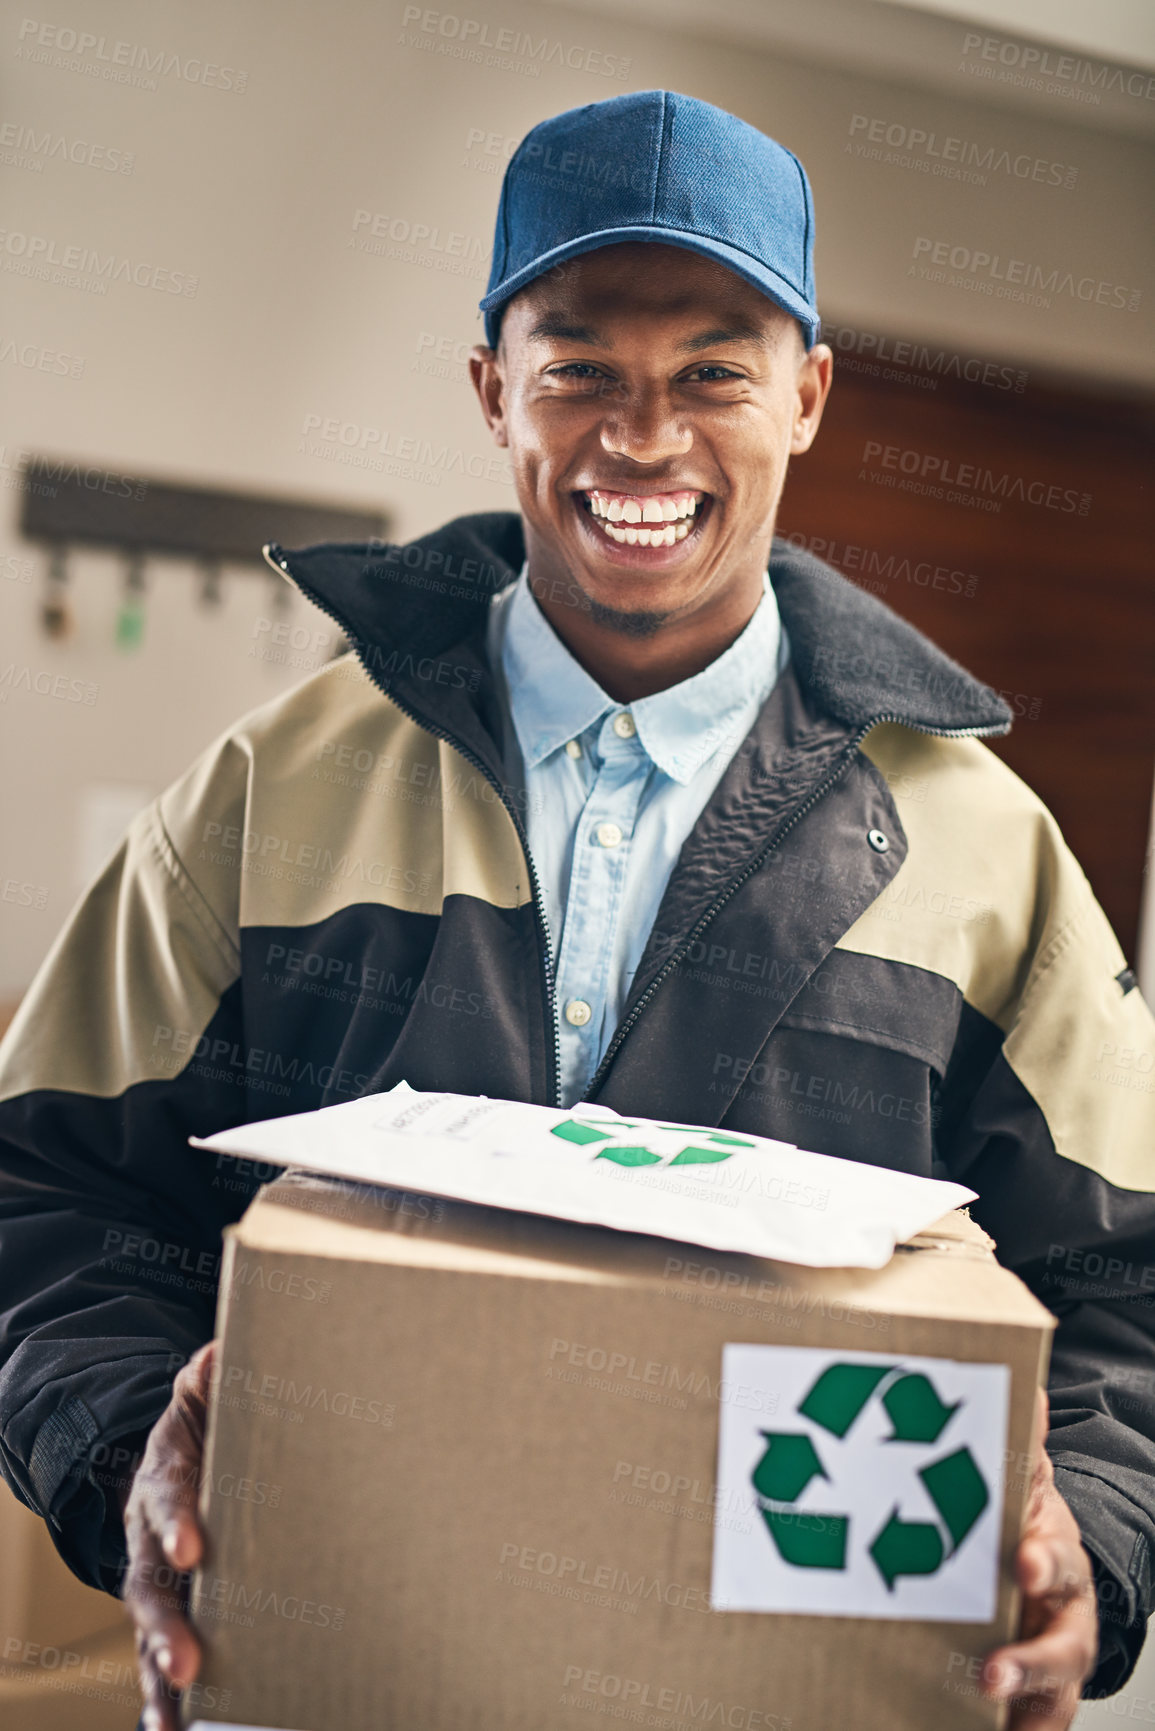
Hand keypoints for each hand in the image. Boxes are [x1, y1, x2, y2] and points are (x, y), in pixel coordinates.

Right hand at [120, 1339, 216, 1730]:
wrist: (173, 1461)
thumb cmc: (205, 1428)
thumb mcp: (204, 1395)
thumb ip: (210, 1376)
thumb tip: (223, 1350)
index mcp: (162, 1476)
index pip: (166, 1496)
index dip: (176, 1520)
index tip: (192, 1548)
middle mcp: (147, 1538)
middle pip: (148, 1586)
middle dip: (166, 1625)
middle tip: (189, 1660)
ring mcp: (152, 1580)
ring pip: (149, 1633)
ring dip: (162, 1671)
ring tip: (178, 1706)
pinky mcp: (167, 1612)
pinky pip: (159, 1661)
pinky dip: (163, 1699)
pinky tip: (172, 1729)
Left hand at [981, 1388, 1097, 1728]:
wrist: (1045, 1575)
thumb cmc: (1025, 1526)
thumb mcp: (1024, 1485)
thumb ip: (1021, 1446)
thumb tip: (1027, 1388)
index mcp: (1055, 1557)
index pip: (1057, 1561)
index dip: (1043, 1562)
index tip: (1024, 1561)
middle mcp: (1064, 1619)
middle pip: (1064, 1649)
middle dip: (1032, 1662)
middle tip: (995, 1671)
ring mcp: (1050, 1666)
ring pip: (1051, 1700)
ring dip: (1022, 1710)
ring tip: (990, 1711)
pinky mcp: (1030, 1703)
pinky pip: (1029, 1729)